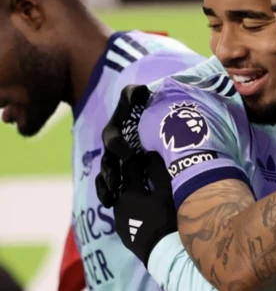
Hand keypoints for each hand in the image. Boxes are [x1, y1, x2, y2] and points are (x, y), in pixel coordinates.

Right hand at [96, 84, 151, 207]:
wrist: (148, 119)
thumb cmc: (141, 108)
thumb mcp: (137, 97)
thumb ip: (135, 93)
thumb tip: (141, 91)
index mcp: (115, 132)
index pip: (112, 139)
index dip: (118, 146)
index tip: (130, 154)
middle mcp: (113, 150)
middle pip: (107, 163)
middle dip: (110, 173)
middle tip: (117, 182)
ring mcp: (117, 163)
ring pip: (108, 177)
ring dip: (108, 188)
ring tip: (112, 199)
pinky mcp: (124, 175)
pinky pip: (111, 187)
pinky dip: (109, 195)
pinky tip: (112, 205)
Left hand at [113, 152, 176, 265]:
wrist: (162, 250)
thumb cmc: (166, 217)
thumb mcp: (166, 191)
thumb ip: (156, 171)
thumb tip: (148, 154)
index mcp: (129, 190)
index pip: (130, 166)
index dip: (138, 157)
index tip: (145, 153)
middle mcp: (118, 202)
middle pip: (120, 181)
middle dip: (129, 172)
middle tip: (141, 168)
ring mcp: (117, 217)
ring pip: (119, 196)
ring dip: (128, 190)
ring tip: (141, 190)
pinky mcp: (121, 230)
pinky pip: (122, 210)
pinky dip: (129, 204)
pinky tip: (140, 207)